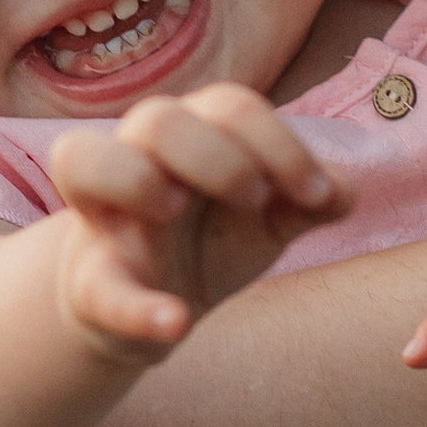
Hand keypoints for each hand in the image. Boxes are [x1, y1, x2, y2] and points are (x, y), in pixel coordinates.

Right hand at [47, 86, 347, 361]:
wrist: (151, 309)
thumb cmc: (211, 240)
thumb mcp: (268, 220)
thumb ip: (308, 202)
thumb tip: (346, 193)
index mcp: (190, 136)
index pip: (227, 104)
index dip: (277, 141)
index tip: (315, 192)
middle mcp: (136, 158)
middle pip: (155, 116)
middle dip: (216, 155)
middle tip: (253, 200)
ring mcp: (102, 217)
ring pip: (80, 156)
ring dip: (136, 178)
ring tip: (176, 210)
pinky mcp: (89, 282)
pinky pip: (95, 284)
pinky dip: (137, 308)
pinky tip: (177, 322)